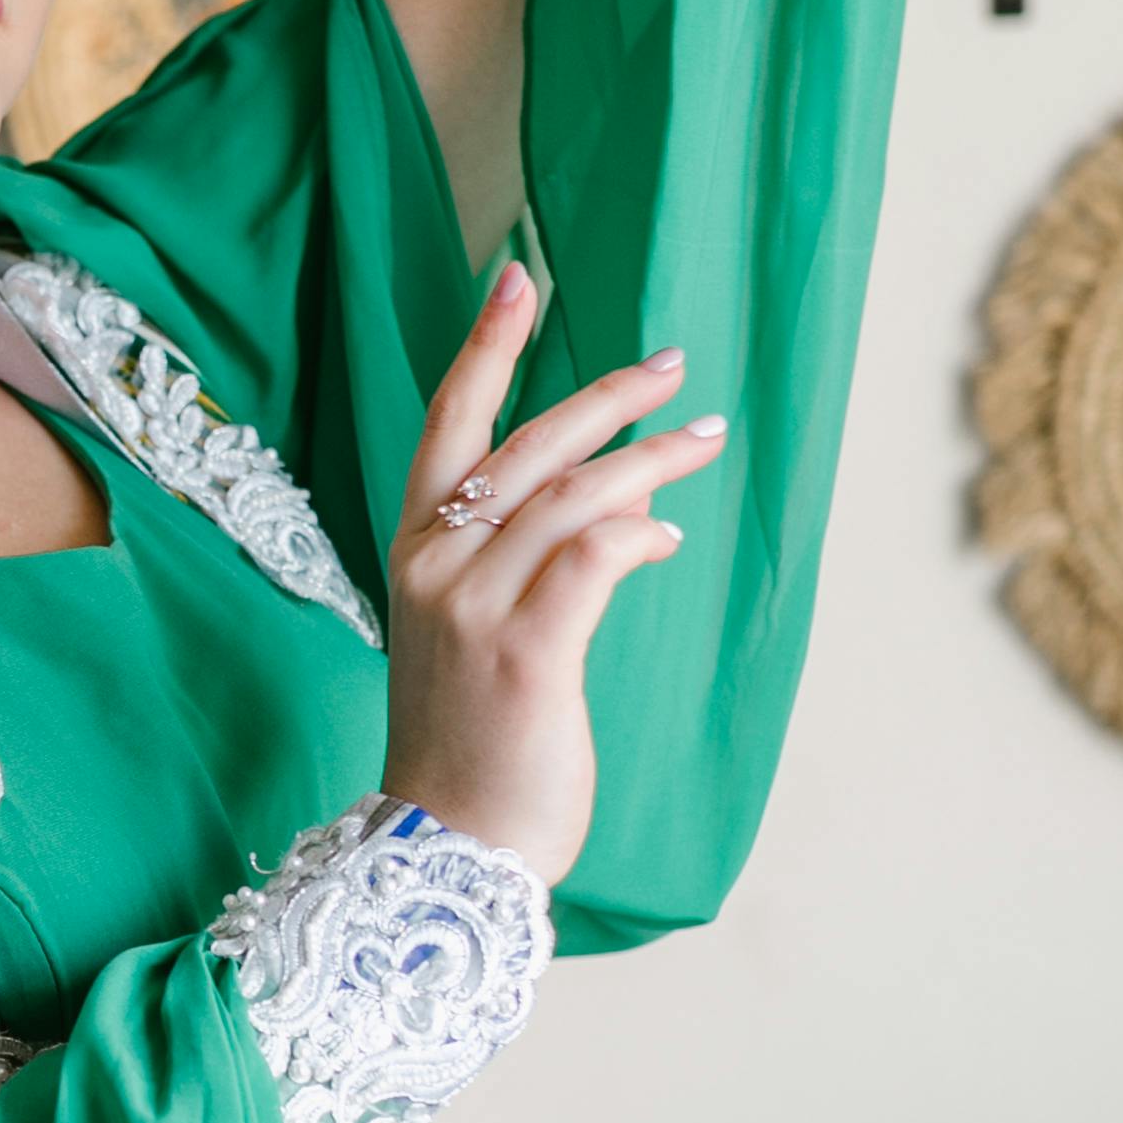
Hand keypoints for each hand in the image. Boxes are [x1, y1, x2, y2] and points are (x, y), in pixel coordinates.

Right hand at [380, 264, 729, 883]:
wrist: (447, 845)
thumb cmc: (471, 739)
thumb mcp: (475, 629)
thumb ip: (523, 558)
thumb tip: (620, 502)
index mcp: (415, 551)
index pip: (447, 424)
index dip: (485, 347)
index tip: (520, 277)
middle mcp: (435, 566)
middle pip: (528, 445)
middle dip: (609, 395)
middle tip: (676, 369)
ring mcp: (475, 607)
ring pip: (573, 493)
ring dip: (651, 461)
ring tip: (706, 443)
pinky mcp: (527, 653)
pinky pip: (594, 556)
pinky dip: (638, 533)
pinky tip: (669, 537)